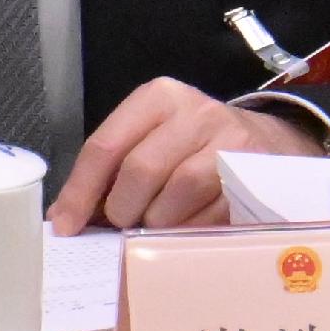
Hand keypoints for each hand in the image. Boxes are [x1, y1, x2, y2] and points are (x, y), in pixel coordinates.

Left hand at [54, 79, 320, 232]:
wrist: (266, 143)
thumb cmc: (191, 145)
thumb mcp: (149, 139)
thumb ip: (108, 171)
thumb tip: (63, 221)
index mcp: (159, 98)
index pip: (106, 145)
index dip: (80, 191)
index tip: (65, 227)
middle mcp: (196, 112)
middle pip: (140, 171)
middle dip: (122, 209)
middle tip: (123, 223)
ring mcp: (229, 144)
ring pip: (174, 196)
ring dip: (156, 223)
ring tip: (155, 224)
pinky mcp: (252, 178)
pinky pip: (206, 218)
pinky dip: (186, 232)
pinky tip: (184, 227)